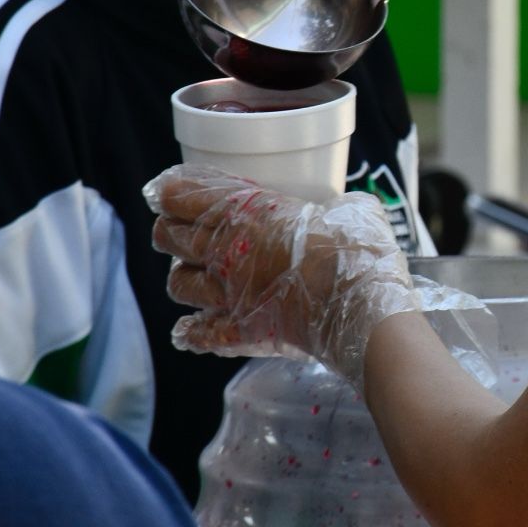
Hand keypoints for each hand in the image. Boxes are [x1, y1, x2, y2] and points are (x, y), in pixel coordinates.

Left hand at [145, 165, 472, 385]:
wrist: (360, 310)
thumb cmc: (358, 252)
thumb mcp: (352, 209)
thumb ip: (334, 206)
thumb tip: (343, 210)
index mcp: (248, 213)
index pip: (182, 195)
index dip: (170, 192)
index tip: (168, 192)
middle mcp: (226, 252)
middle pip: (167, 237)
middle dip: (169, 232)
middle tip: (182, 231)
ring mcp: (228, 295)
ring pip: (177, 284)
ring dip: (183, 277)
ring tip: (199, 275)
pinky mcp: (239, 332)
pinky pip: (198, 334)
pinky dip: (193, 331)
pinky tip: (195, 328)